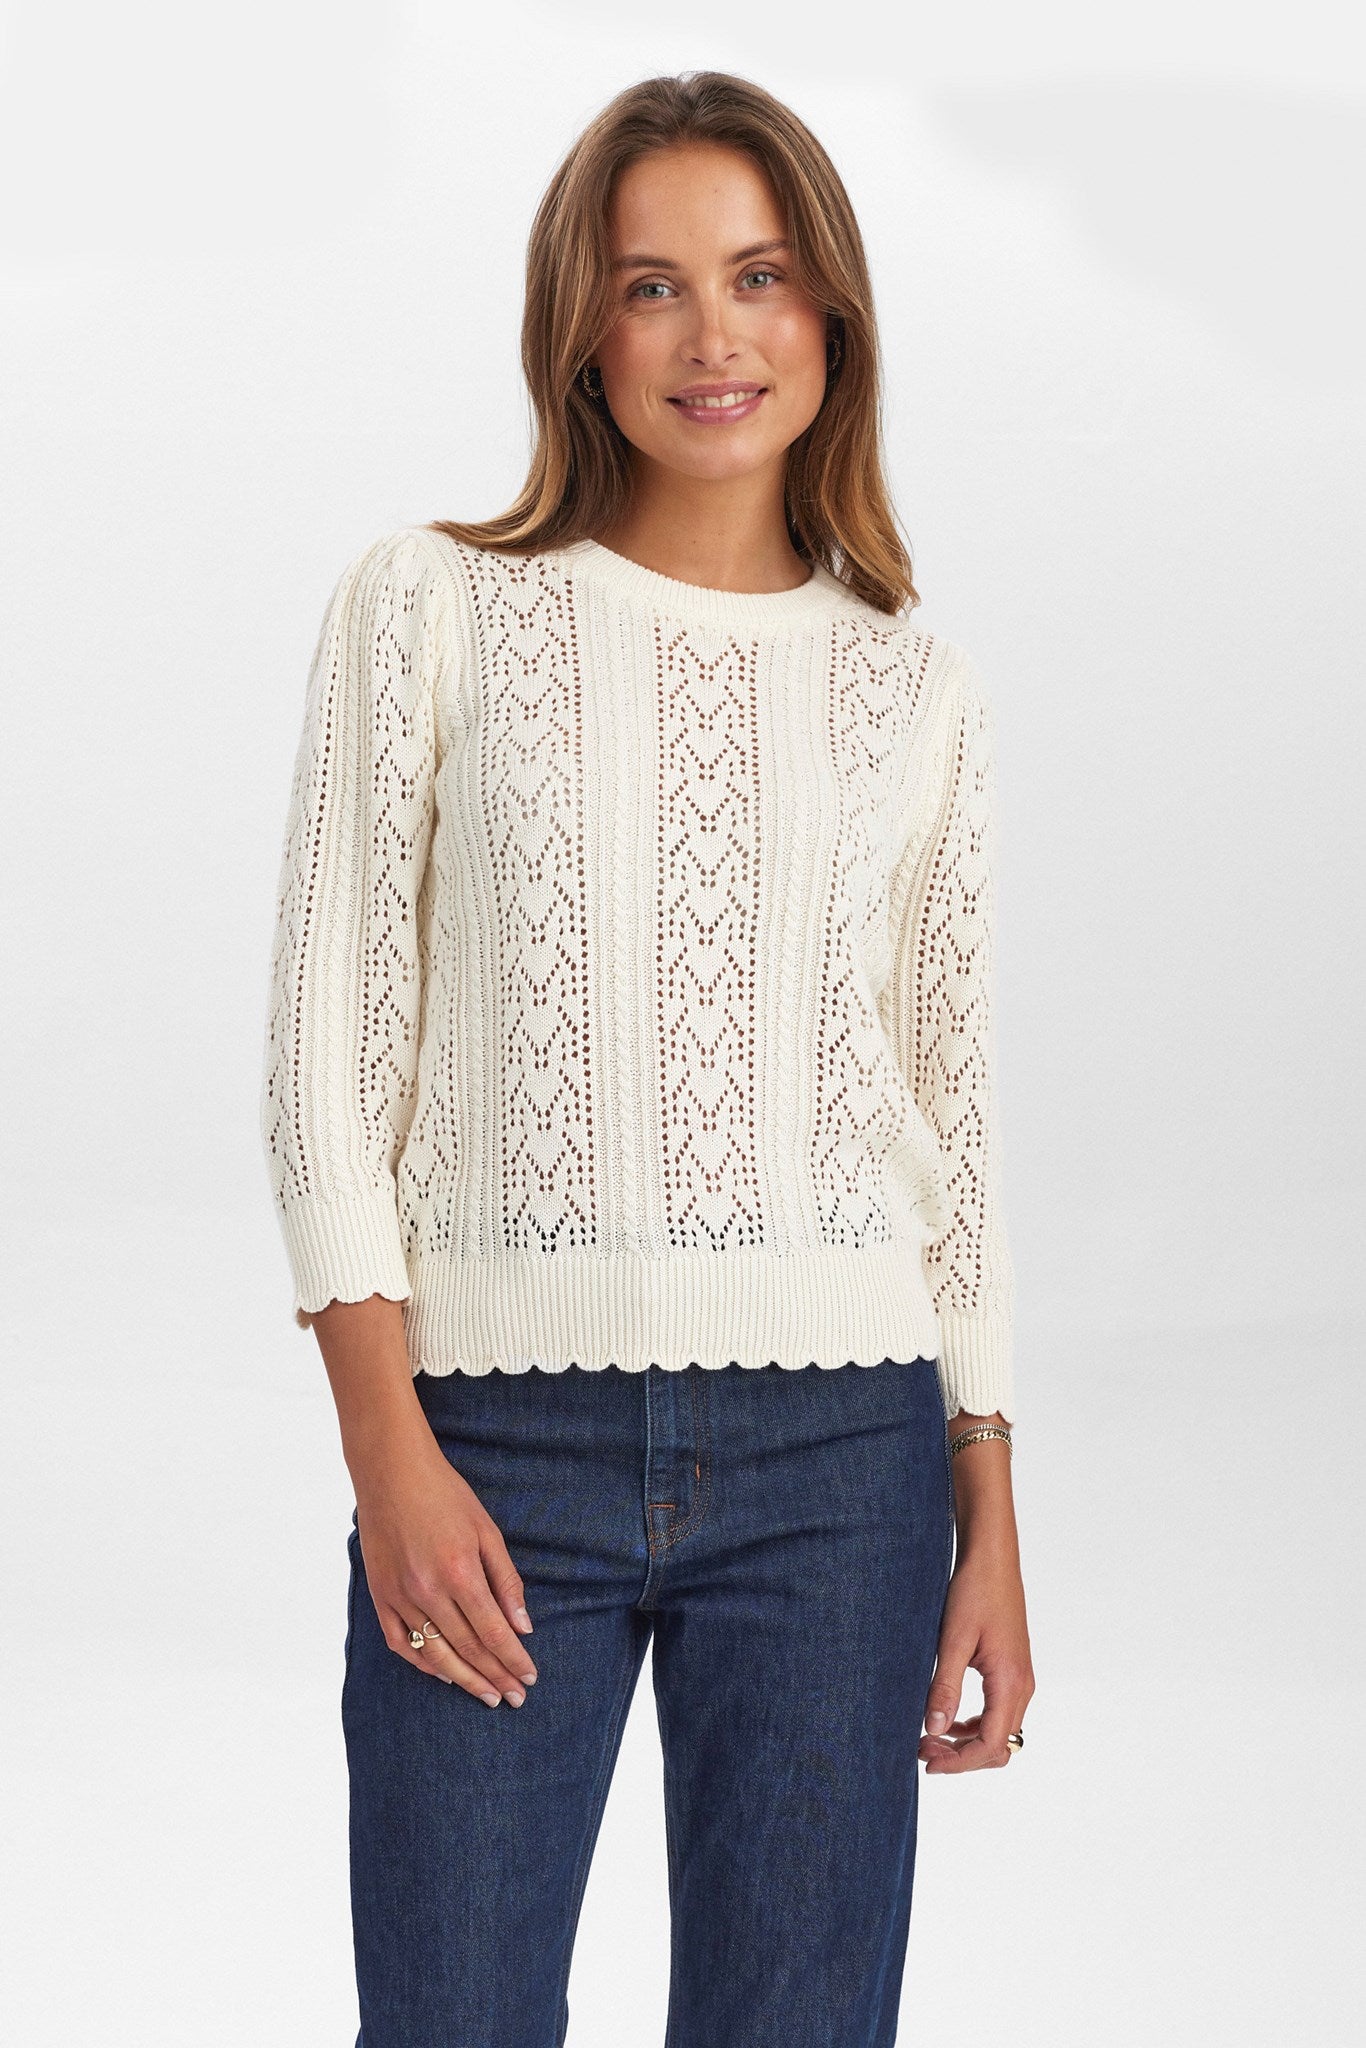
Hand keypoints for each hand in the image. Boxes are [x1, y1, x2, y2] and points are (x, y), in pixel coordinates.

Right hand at [353, 1434, 539, 1708]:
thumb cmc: (445, 1495)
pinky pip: (400, 1642)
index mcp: (460, 1573)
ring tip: (486, 1696)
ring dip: (464, 1680)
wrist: (391, 1472)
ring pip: (435, 1654)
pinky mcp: (379, 1596)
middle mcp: (429, 1591)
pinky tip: (443, 1674)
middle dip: (495, 1676)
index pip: (493, 1633)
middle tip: (515, 1697)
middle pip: (468, 1649)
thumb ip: (506, 1581)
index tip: (529, 1678)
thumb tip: (523, 1626)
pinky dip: (423, 1664)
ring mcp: (400, 1596)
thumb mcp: (486, 1531)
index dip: (513, 1659)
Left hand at [919, 1533, 1033, 1773]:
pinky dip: (974, 1724)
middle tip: (923, 1749)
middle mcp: (1022, 1685)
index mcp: (1010, 1681)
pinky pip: (999, 1712)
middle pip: (999, 1746)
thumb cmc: (974, 1591)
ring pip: (1000, 1731)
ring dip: (967, 1742)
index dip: (959, 1762)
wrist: (992, 1559)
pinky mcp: (1012, 1670)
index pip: (990, 1744)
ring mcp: (1020, 1678)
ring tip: (930, 1736)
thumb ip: (944, 1687)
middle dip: (962, 1757)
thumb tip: (933, 1730)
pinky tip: (948, 1717)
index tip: (927, 1761)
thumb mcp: (953, 1640)